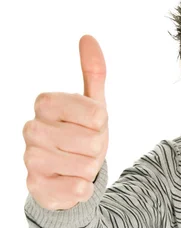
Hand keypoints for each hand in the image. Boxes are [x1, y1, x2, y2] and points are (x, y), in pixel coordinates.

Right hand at [23, 35, 108, 209]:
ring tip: (77, 166)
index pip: (96, 113)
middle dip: (97, 149)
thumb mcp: (92, 106)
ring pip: (86, 166)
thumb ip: (93, 73)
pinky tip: (72, 183)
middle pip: (93, 141)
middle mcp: (31, 129)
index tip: (90, 127)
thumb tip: (88, 38)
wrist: (68, 179)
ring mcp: (31, 159)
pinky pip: (77, 189)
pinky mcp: (37, 187)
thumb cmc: (81, 139)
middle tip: (84, 150)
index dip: (101, 124)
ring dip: (90, 169)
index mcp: (45, 103)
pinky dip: (83, 190)